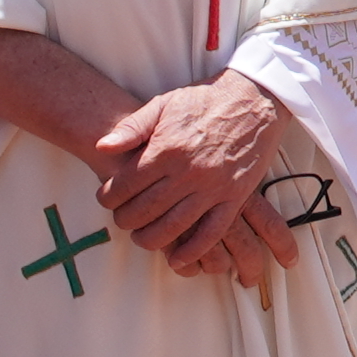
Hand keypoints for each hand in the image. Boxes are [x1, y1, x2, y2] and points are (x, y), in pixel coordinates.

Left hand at [95, 73, 312, 290]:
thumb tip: (102, 147)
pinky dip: (194, 251)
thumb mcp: (163, 103)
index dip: (110, 198)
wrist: (254, 97)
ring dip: (153, 239)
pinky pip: (212, 232)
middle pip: (146, 210)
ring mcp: (213, 186)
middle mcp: (188, 171)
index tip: (106, 200)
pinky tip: (179, 259)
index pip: (127, 185)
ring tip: (143, 238)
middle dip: (127, 221)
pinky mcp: (235, 196)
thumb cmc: (205, 99)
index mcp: (166, 148)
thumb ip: (132, 127)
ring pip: (175, 226)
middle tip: (122, 220)